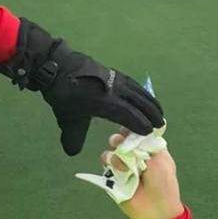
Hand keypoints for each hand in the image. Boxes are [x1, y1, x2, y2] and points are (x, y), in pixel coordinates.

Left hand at [0, 18, 163, 154]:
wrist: (56, 65)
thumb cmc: (63, 94)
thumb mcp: (67, 119)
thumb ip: (72, 137)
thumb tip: (72, 153)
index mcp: (105, 102)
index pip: (128, 114)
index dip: (140, 123)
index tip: (150, 131)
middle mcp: (114, 89)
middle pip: (138, 101)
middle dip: (151, 112)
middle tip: (161, 123)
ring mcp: (114, 78)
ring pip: (136, 90)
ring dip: (149, 100)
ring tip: (158, 109)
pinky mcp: (111, 72)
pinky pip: (131, 83)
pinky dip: (140, 91)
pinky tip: (142, 95)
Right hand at [113, 136, 183, 218]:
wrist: (156, 210)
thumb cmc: (163, 183)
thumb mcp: (161, 159)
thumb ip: (146, 144)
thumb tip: (132, 136)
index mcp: (150, 151)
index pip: (137, 134)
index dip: (131, 130)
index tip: (126, 128)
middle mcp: (135, 157)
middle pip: (121, 141)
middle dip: (119, 139)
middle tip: (118, 141)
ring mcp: (124, 167)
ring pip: (112, 152)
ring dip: (115, 153)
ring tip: (122, 163)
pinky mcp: (114, 178)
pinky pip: (106, 165)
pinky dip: (109, 163)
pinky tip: (119, 170)